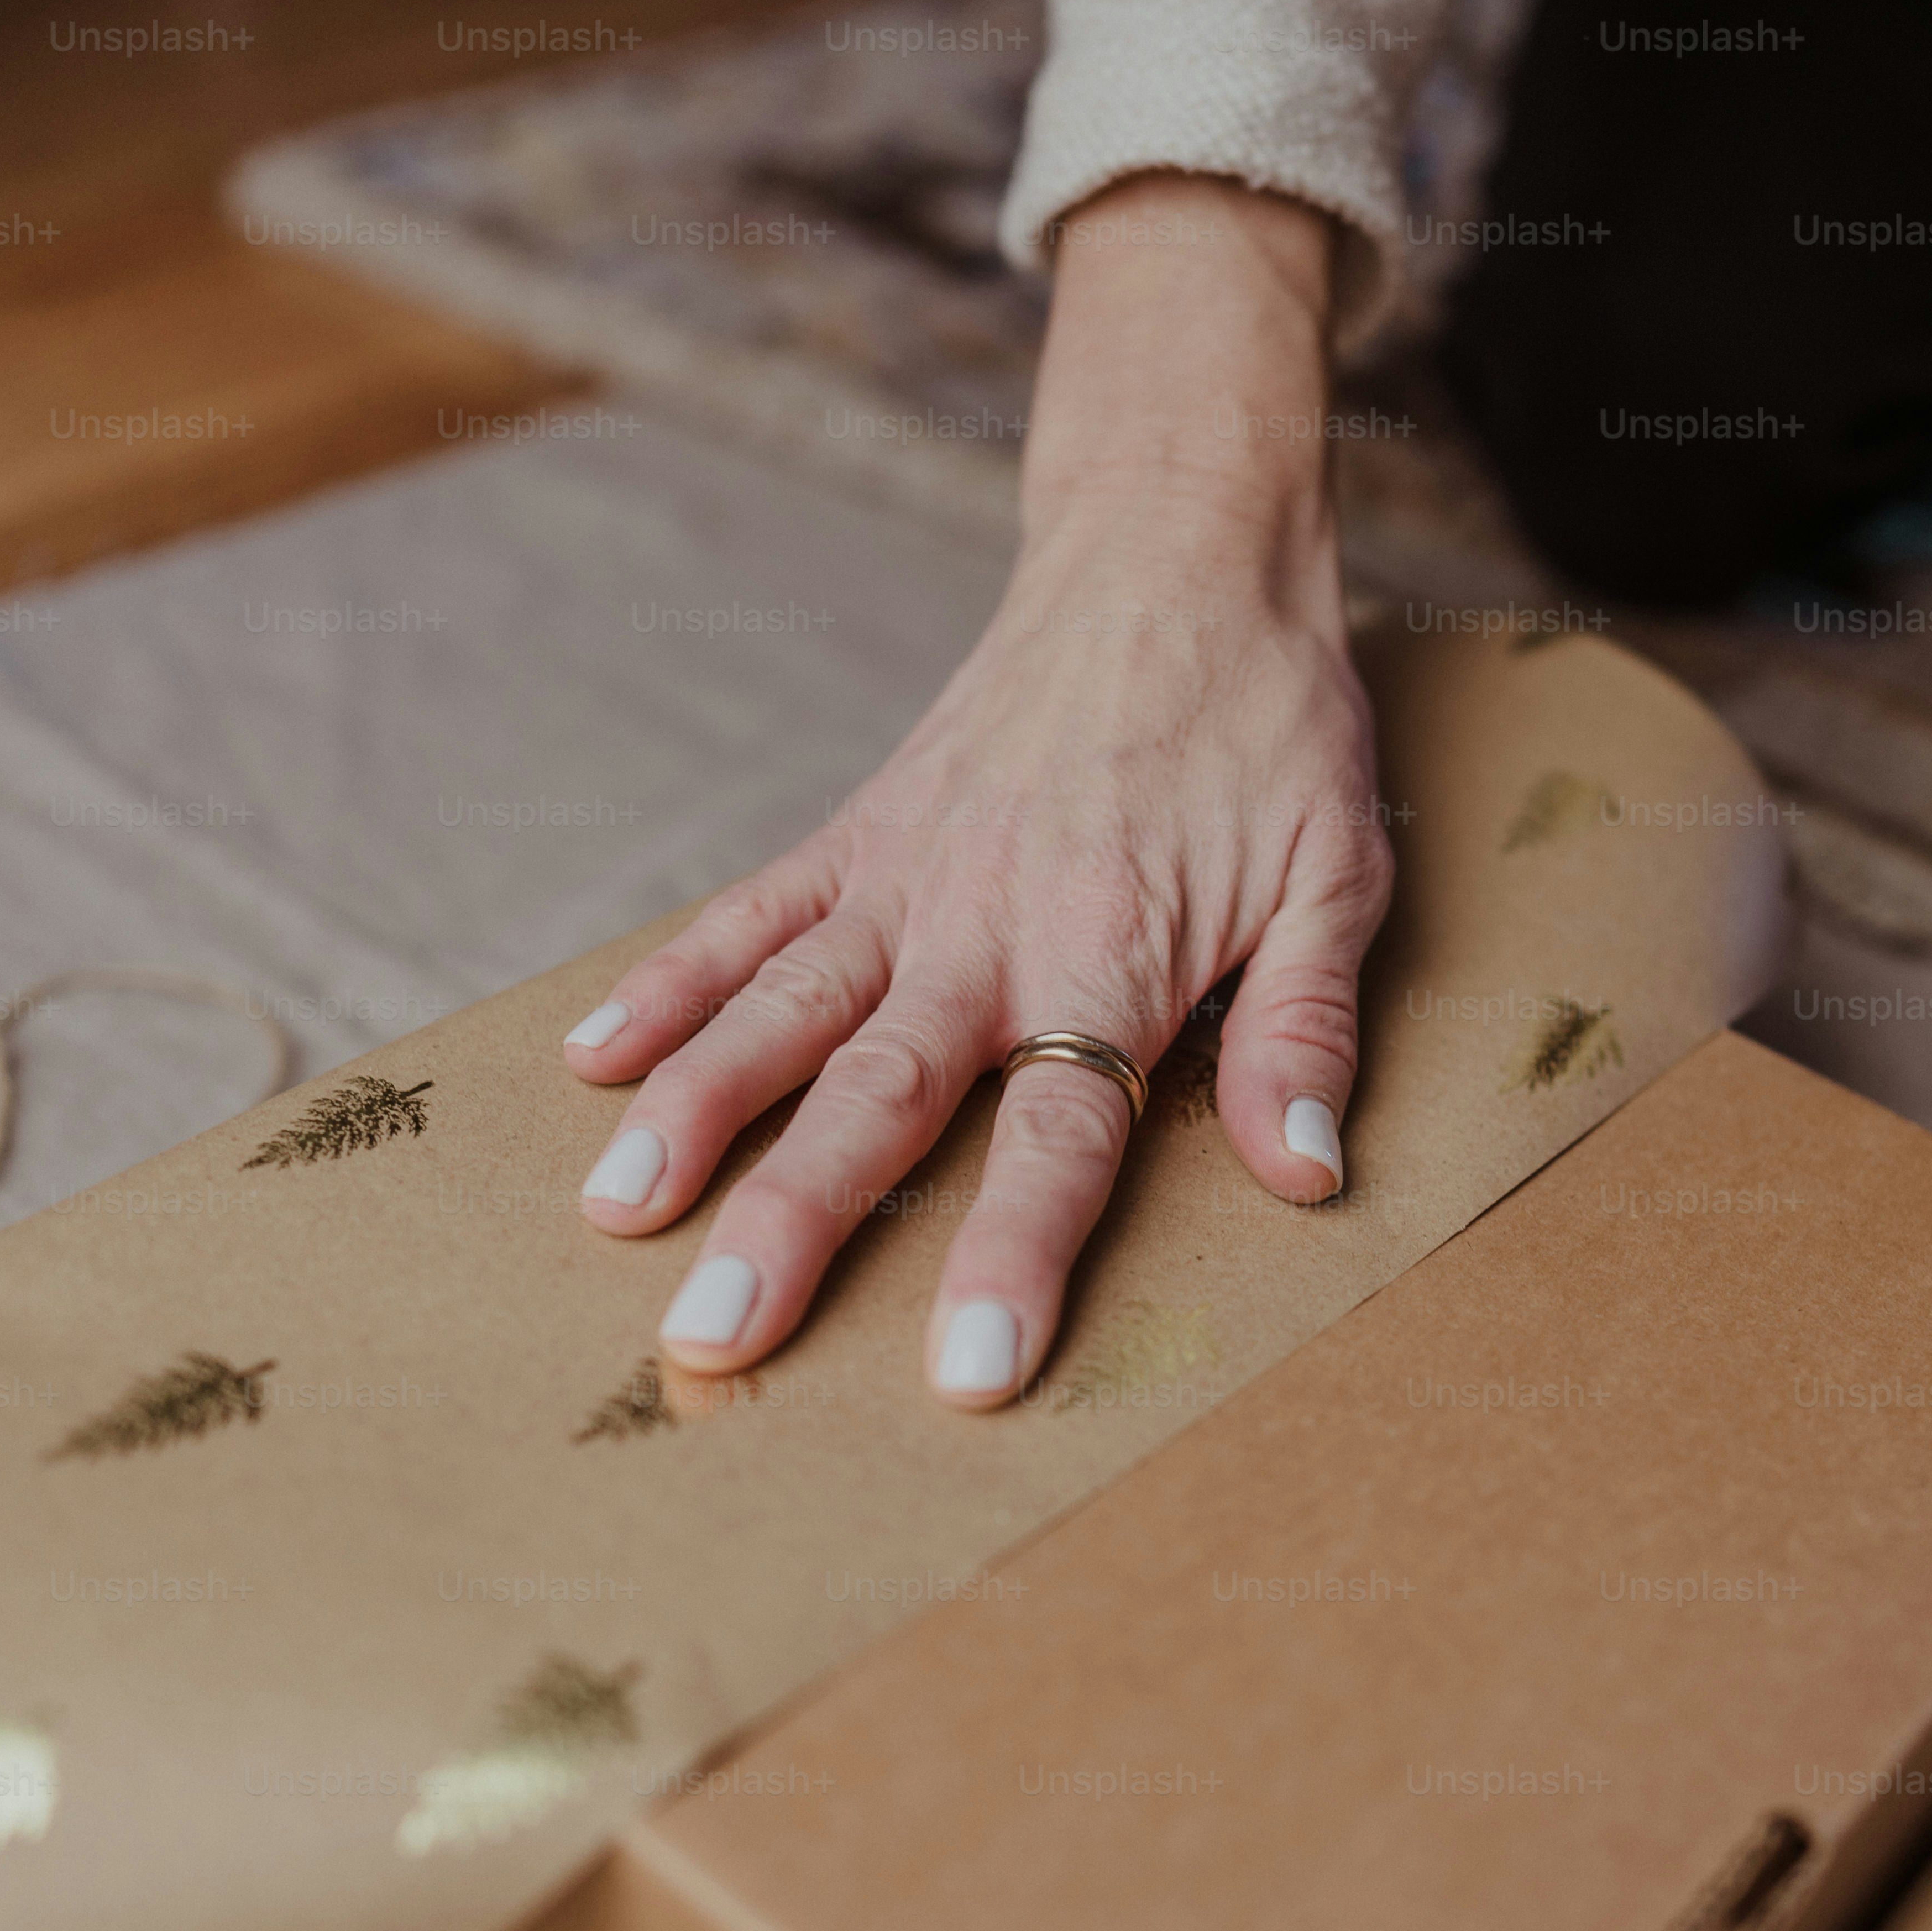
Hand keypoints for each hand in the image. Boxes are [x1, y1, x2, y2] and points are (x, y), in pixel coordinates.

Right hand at [557, 175, 1390, 1401]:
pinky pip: (749, 914)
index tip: (964, 1367)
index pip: (1059, 1138)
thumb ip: (1304, 1029)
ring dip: (692, 1115)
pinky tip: (594, 1063)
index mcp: (1110, 958)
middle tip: (714, 1337)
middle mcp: (984, 928)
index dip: (1011, 1255)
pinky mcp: (861, 830)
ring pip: (780, 1014)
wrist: (1179, 563)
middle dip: (790, 1225)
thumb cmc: (1269, 731)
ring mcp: (906, 878)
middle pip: (877, 1100)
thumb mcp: (1337, 875)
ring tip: (615, 1215)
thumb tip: (1307, 1172)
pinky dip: (669, 984)